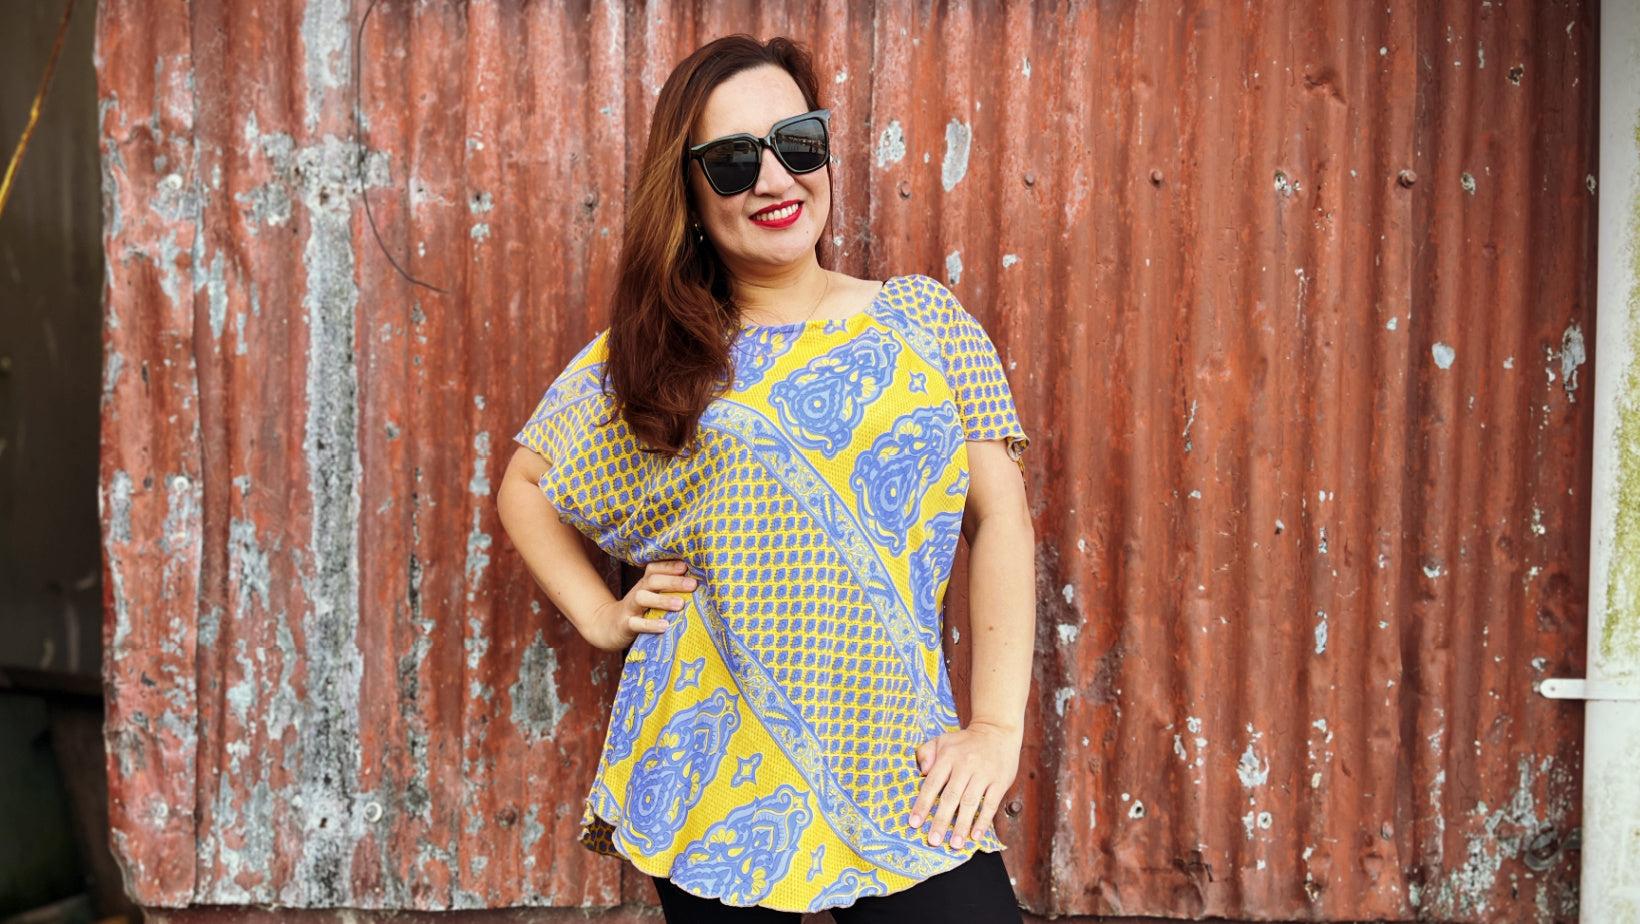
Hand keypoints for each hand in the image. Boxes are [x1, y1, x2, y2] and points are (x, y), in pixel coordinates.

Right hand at [577, 560, 695, 650]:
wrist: (608, 627)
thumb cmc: (640, 611)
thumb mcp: (652, 597)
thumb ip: (669, 590)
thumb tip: (697, 584)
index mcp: (645, 584)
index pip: (655, 569)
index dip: (670, 566)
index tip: (687, 566)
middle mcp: (638, 592)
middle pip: (652, 580)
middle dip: (673, 581)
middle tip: (693, 584)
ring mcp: (630, 608)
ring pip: (643, 598)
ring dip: (662, 600)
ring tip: (680, 604)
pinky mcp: (625, 625)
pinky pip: (636, 623)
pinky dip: (650, 625)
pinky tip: (664, 626)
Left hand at [907, 721, 1021, 848]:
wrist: (997, 731)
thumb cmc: (964, 742)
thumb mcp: (942, 740)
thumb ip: (925, 753)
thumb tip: (921, 771)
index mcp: (948, 756)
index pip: (932, 783)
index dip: (922, 804)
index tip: (914, 823)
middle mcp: (965, 765)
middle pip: (951, 796)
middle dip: (941, 820)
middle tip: (933, 840)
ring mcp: (983, 773)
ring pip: (970, 802)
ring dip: (962, 825)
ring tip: (955, 844)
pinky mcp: (1000, 781)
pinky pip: (990, 804)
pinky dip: (983, 821)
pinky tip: (975, 836)